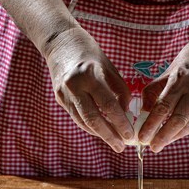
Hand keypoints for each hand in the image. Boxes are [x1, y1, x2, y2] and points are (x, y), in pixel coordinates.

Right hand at [46, 28, 133, 151]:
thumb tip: (126, 113)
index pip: (108, 105)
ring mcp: (64, 93)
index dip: (120, 123)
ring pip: (83, 121)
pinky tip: (101, 131)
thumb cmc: (90, 53)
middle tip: (121, 146)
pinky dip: (90, 126)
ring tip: (114, 142)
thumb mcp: (109, 67)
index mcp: (91, 75)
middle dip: (109, 135)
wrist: (59, 43)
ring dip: (100, 134)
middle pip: (93, 119)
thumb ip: (119, 90)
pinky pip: (77, 117)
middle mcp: (75, 85)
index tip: (130, 135)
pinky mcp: (59, 98)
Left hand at [138, 36, 188, 151]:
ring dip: (175, 136)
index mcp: (182, 78)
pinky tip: (177, 134)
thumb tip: (144, 113)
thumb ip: (155, 91)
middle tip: (152, 146)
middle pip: (178, 120)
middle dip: (163, 136)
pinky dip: (187, 130)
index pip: (163, 107)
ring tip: (162, 142)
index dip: (152, 124)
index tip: (142, 137)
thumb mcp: (169, 70)